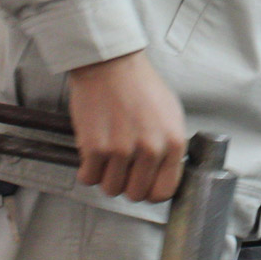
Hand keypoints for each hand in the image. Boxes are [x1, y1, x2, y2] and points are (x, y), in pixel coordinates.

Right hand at [65, 51, 187, 202]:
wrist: (111, 65)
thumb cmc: (140, 85)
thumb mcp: (171, 114)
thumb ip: (170, 146)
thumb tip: (166, 172)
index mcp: (173, 142)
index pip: (164, 191)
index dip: (150, 192)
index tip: (142, 184)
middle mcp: (150, 149)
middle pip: (136, 195)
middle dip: (126, 185)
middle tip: (121, 169)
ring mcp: (122, 150)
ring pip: (111, 189)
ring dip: (106, 178)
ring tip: (107, 159)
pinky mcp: (95, 147)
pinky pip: (88, 178)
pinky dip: (87, 170)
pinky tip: (92, 154)